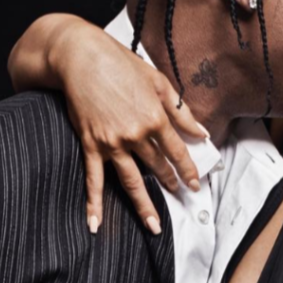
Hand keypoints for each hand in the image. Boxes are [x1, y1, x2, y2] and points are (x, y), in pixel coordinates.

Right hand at [50, 22, 207, 234]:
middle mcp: (135, 134)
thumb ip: (181, 111)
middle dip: (169, 183)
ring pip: (131, 180)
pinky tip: (96, 223)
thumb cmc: (120, 63)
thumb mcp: (158, 82)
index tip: (195, 184)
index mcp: (155, 117)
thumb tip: (202, 132)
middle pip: (157, 166)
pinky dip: (94, 203)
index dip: (188, 170)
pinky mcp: (90, 144)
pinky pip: (93, 179)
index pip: (177, 151)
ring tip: (153, 225)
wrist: (80, 57)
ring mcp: (112, 142)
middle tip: (180, 197)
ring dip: (143, 204)